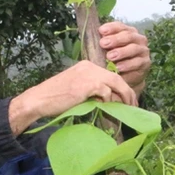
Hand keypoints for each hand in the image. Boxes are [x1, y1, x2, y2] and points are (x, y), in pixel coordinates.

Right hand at [9, 60, 136, 134]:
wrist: (40, 99)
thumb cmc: (55, 98)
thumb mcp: (77, 90)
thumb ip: (92, 91)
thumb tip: (110, 100)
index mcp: (87, 66)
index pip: (110, 75)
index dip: (121, 87)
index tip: (127, 99)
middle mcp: (90, 66)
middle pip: (117, 77)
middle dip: (128, 92)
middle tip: (134, 104)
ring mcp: (89, 74)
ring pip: (116, 83)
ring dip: (124, 97)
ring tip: (128, 108)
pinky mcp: (88, 84)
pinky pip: (106, 92)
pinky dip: (108, 101)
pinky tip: (105, 108)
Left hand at [99, 22, 150, 93]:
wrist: (126, 77)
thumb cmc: (114, 60)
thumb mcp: (107, 50)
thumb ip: (103, 43)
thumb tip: (90, 38)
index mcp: (128, 32)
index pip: (120, 26)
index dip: (111, 28)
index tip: (101, 31)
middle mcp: (138, 39)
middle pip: (128, 36)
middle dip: (115, 39)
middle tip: (103, 44)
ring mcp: (143, 51)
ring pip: (133, 48)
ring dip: (121, 52)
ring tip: (110, 57)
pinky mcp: (145, 63)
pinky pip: (137, 63)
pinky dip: (127, 65)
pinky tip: (119, 68)